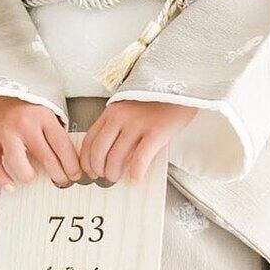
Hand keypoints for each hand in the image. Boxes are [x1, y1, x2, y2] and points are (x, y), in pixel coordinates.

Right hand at [0, 93, 80, 189]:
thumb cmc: (25, 105)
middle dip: (57, 175)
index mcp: (43, 117)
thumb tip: (69, 162)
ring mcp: (5, 132)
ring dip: (29, 176)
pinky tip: (11, 185)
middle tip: (60, 180)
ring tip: (34, 178)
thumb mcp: (48, 113)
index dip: (71, 165)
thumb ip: (56, 135)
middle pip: (45, 157)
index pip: (62, 147)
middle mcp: (24, 124)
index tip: (74, 174)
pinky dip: (2, 178)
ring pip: (18, 163)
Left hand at [80, 101, 197, 183]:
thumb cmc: (156, 104)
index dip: (86, 161)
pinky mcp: (156, 132)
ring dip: (113, 173)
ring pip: (116, 157)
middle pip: (99, 151)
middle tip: (105, 177)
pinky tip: (135, 179)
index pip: (90, 140)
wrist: (183, 90)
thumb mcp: (129, 110)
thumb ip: (117, 126)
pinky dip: (136, 173)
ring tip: (117, 179)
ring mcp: (138, 124)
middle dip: (99, 169)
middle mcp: (120, 117)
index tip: (90, 172)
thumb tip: (108, 155)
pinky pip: (140, 158)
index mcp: (111, 112)